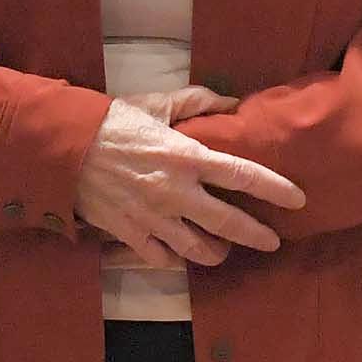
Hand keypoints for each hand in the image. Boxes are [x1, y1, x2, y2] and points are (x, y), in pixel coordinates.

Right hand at [73, 89, 299, 267]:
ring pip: (198, 249)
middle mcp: (176, 192)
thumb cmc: (112, 121)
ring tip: (223, 250)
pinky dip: (173, 258)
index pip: (242, 175)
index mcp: (187, 157)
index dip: (275, 189)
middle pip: (228, 223)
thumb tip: (231, 103)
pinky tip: (179, 253)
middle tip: (273, 242)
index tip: (297, 199)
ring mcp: (154, 217)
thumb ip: (197, 102)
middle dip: (256, 236)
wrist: (64, 147)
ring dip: (216, 252)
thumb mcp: (157, 103)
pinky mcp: (131, 233)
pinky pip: (161, 258)